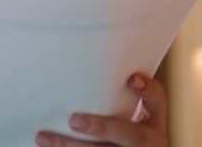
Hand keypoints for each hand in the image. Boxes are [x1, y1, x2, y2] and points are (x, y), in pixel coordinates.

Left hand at [35, 72, 168, 146]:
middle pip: (131, 136)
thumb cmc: (125, 127)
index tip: (131, 78)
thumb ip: (116, 94)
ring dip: (70, 146)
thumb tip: (76, 61)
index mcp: (154, 122)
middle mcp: (148, 142)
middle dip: (103, 128)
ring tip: (43, 137)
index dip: (148, 90)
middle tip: (74, 120)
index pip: (158, 101)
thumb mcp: (132, 113)